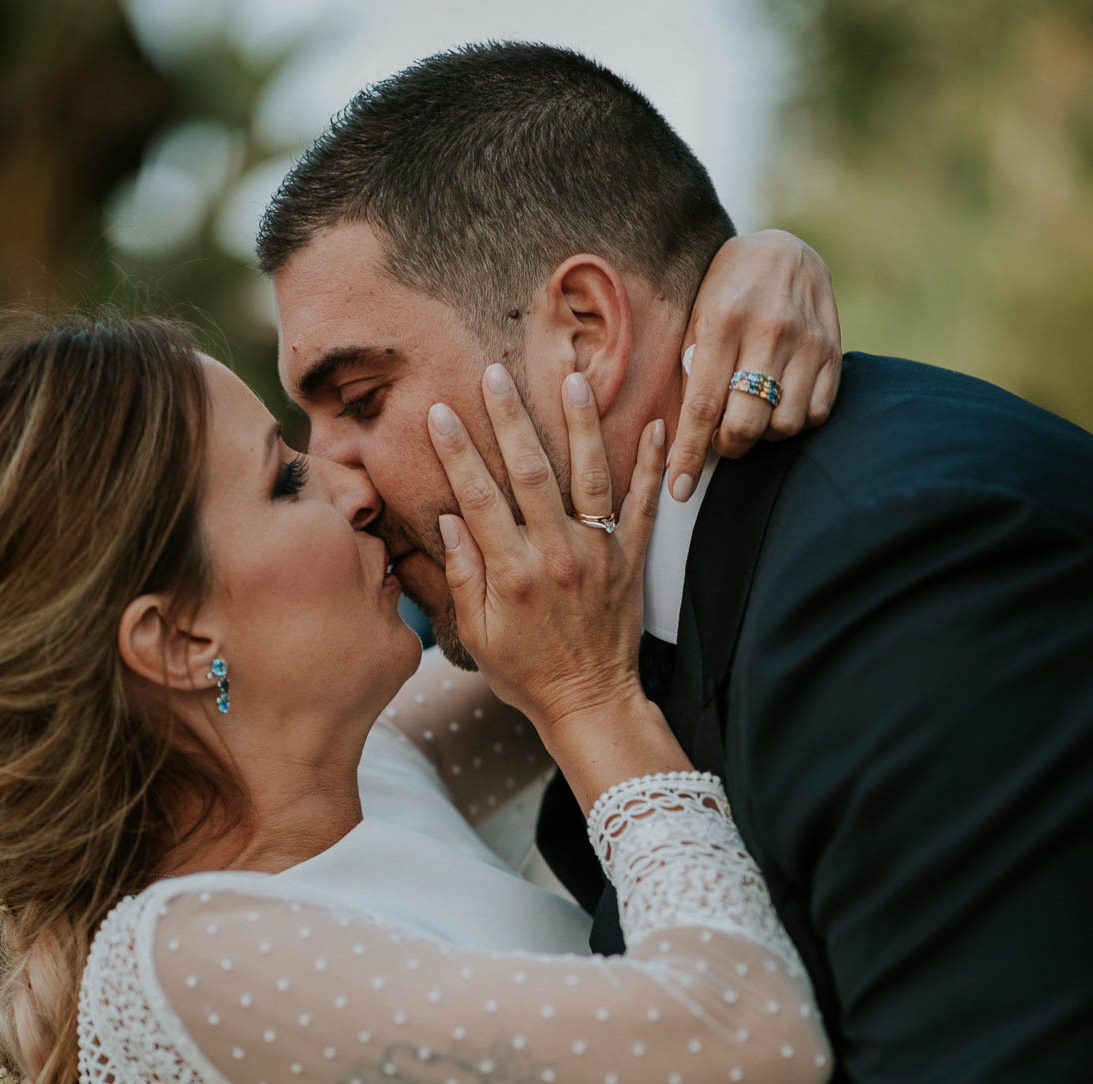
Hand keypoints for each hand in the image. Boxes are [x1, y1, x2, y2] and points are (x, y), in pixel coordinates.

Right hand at [428, 366, 662, 738]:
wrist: (590, 702)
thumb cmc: (525, 674)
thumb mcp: (478, 636)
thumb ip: (463, 575)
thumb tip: (449, 519)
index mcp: (512, 573)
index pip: (478, 497)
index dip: (457, 452)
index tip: (440, 411)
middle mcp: (556, 555)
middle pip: (530, 472)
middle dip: (510, 418)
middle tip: (494, 372)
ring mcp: (598, 553)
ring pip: (589, 475)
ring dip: (579, 424)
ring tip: (571, 379)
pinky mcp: (630, 559)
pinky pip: (644, 504)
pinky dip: (651, 464)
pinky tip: (653, 424)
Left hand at [670, 229, 842, 499]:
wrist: (783, 250)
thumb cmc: (727, 290)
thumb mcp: (696, 317)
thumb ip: (691, 372)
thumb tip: (679, 438)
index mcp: (723, 320)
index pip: (703, 405)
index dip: (690, 455)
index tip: (679, 490)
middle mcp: (769, 330)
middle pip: (747, 424)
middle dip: (728, 445)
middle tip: (722, 435)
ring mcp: (807, 341)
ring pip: (784, 426)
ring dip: (763, 434)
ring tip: (752, 412)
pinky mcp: (833, 350)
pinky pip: (815, 414)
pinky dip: (794, 421)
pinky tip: (780, 402)